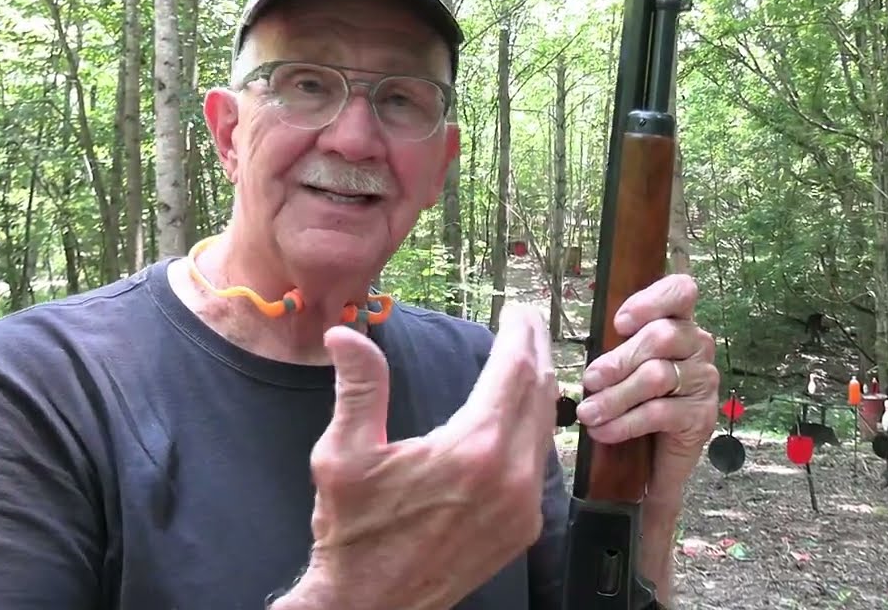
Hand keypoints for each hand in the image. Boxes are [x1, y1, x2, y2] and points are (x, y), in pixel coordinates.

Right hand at [273, 304, 558, 609]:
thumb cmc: (353, 532)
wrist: (368, 606)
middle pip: (538, 393)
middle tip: (528, 320)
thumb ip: (359, 387)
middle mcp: (510, 476)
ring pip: (543, 428)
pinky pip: (538, 463)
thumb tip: (344, 333)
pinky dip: (533, 428)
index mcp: (473, 450)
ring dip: (538, 387)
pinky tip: (520, 414)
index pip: (513, 370)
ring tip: (527, 357)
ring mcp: (523, 506)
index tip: (518, 309)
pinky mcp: (523, 527)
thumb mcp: (344, 455)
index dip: (519, 333)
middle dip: (535, 349)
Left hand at [574, 274, 718, 505]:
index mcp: (678, 321)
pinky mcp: (701, 415)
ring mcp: (703, 379)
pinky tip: (604, 431)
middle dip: (618, 360)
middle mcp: (697, 344)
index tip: (619, 323)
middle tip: (589, 380)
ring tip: (588, 413)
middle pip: (661, 336)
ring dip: (615, 396)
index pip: (680, 290)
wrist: (657, 455)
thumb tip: (572, 348)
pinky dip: (625, 422)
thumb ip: (613, 347)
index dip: (651, 300)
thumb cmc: (636, 399)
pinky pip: (660, 412)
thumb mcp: (622, 365)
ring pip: (656, 376)